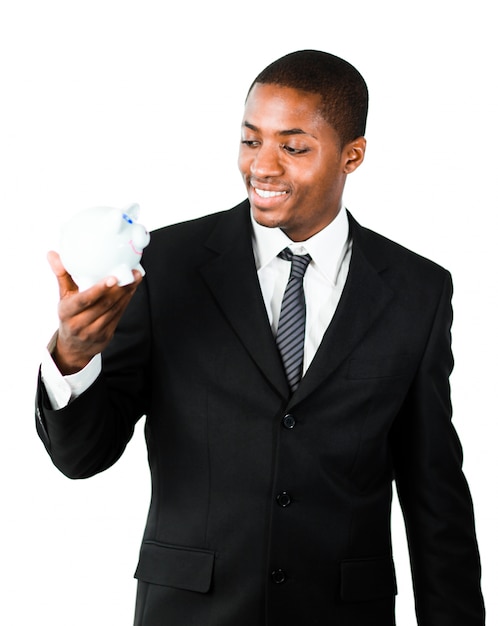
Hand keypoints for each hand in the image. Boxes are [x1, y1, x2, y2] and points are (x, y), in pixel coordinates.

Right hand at [47, 251, 142, 374]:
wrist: (74, 347)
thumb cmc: (69, 316)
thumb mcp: (64, 297)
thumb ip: (62, 276)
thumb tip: (53, 254)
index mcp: (67, 313)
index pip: (83, 301)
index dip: (98, 290)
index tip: (112, 278)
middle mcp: (79, 324)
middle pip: (103, 305)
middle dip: (118, 288)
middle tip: (129, 273)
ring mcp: (94, 332)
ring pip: (113, 310)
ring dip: (126, 293)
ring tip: (134, 278)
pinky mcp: (106, 335)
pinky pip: (118, 315)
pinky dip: (126, 301)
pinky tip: (132, 289)